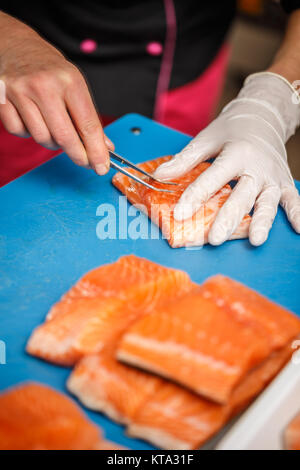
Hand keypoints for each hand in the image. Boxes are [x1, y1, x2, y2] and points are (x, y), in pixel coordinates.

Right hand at [0, 12, 112, 173]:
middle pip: (65, 137)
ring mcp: (21, 92)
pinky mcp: (2, 100)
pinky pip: (19, 132)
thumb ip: (89, 117)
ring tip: (54, 128)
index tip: (102, 166)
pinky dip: (27, 132)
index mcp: (70, 81)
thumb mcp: (75, 85)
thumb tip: (105, 146)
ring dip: (51, 142)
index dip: (96, 151)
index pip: (88, 125)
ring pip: (42, 138)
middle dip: (78, 155)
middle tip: (84, 161)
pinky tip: (32, 118)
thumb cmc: (49, 68)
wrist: (16, 44)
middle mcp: (45, 86)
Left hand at [154, 72, 299, 245]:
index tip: (180, 214)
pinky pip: (293, 199)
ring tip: (255, 240)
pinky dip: (298, 213)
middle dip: (228, 218)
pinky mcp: (283, 182)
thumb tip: (160, 176)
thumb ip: (185, 159)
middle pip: (241, 196)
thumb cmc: (232, 130)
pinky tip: (299, 229)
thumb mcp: (206, 139)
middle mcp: (256, 167)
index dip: (195, 197)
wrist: (263, 116)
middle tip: (214, 238)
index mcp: (236, 153)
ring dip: (262, 221)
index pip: (213, 178)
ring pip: (267, 202)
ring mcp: (272, 177)